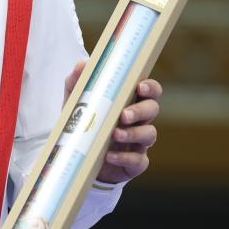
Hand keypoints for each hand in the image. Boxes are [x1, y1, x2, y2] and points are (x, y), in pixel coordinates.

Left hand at [62, 60, 162, 184]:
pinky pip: (138, 160)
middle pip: (152, 109)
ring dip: (133, 133)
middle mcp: (139, 120)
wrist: (78, 158)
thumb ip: (77, 82)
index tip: (139, 87)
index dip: (150, 87)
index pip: (150, 90)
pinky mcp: (135, 163)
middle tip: (123, 115)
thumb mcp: (75, 102)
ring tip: (114, 134)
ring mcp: (139, 142)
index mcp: (129, 102)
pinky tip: (109, 155)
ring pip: (149, 134)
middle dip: (140, 111)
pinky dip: (124, 157)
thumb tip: (82, 65)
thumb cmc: (83, 124)